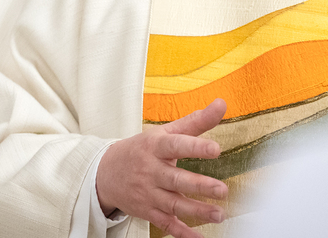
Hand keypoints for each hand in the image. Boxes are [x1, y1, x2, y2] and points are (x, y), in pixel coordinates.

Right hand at [96, 98, 227, 237]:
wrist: (105, 173)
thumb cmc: (143, 149)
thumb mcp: (165, 131)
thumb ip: (196, 121)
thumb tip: (222, 104)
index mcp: (156, 147)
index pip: (176, 145)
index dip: (195, 147)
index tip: (216, 149)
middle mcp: (151, 171)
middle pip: (176, 179)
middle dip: (199, 185)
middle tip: (221, 189)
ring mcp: (149, 194)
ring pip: (174, 204)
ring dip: (197, 210)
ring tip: (219, 213)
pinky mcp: (148, 211)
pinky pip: (166, 224)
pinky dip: (182, 233)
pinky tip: (198, 237)